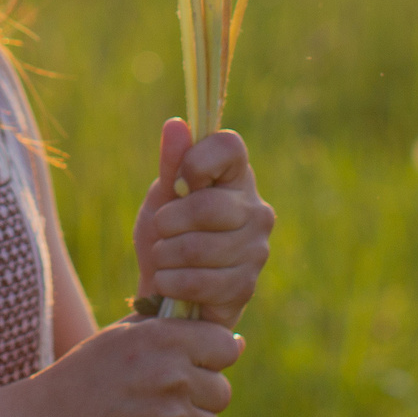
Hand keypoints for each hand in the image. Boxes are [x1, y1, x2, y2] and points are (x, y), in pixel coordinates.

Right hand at [28, 315, 241, 416]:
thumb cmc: (89, 373)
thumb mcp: (126, 334)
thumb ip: (178, 330)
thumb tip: (237, 342)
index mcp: (166, 339)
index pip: (227, 346)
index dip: (212, 357)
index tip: (191, 365)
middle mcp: (172, 377)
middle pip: (222, 391)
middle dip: (200, 396)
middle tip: (161, 397)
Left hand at [133, 119, 274, 333]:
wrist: (166, 291)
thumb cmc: (167, 235)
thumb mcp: (162, 197)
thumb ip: (171, 164)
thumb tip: (176, 125)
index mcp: (236, 177)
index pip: (229, 147)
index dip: (197, 161)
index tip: (179, 182)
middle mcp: (256, 210)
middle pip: (208, 207)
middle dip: (168, 223)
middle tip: (161, 230)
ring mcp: (256, 250)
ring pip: (198, 248)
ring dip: (166, 256)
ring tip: (164, 258)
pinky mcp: (245, 286)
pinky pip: (199, 282)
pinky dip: (172, 283)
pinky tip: (170, 282)